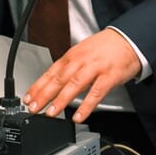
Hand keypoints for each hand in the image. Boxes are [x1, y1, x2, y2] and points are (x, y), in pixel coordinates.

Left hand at [23, 29, 141, 122]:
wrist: (127, 39)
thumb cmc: (104, 48)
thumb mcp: (82, 53)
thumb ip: (69, 68)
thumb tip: (53, 83)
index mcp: (72, 56)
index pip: (50, 72)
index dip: (38, 86)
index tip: (28, 97)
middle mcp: (81, 61)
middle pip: (58, 79)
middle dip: (44, 94)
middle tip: (33, 107)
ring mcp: (95, 68)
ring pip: (74, 85)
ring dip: (61, 100)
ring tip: (51, 113)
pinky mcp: (110, 76)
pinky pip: (96, 93)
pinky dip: (86, 105)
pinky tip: (78, 116)